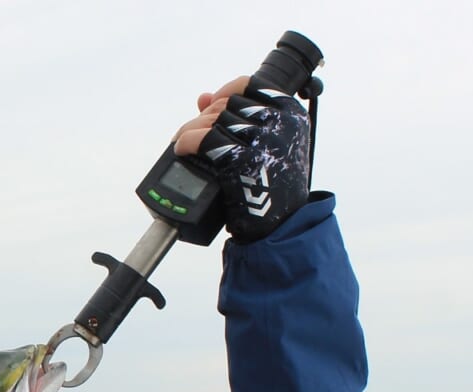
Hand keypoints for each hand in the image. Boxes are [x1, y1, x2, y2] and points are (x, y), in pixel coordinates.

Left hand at [173, 75, 311, 241]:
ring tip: (184, 144)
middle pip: (227, 104)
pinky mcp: (243, 160)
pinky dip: (187, 142)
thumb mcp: (267, 145)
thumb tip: (203, 97)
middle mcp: (279, 122)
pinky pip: (204, 139)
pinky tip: (181, 150)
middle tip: (194, 133)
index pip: (251, 85)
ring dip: (191, 130)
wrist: (282, 225)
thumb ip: (239, 118)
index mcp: (291, 114)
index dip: (227, 92)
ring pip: (213, 120)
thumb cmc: (272, 186)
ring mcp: (262, 140)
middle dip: (204, 117)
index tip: (213, 104)